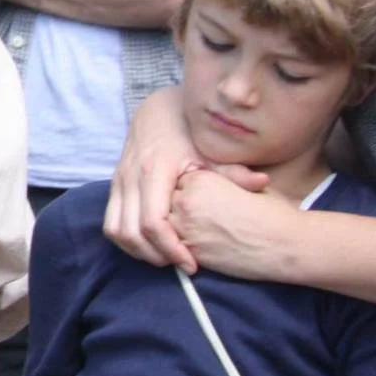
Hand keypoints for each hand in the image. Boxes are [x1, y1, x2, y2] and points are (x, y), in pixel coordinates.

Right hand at [103, 88, 269, 270]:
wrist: (159, 110)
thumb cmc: (188, 133)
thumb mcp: (211, 150)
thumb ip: (233, 171)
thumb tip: (263, 182)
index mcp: (154, 170)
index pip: (153, 222)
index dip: (170, 248)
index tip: (191, 264)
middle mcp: (130, 176)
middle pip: (130, 232)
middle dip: (154, 255)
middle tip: (181, 265)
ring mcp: (118, 180)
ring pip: (114, 230)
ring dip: (137, 250)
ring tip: (166, 257)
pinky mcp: (114, 184)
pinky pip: (111, 221)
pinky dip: (127, 238)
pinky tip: (151, 243)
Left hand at [167, 170, 303, 281]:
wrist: (286, 244)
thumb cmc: (272, 212)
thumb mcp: (243, 185)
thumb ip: (219, 182)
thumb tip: (209, 180)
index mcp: (199, 178)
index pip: (175, 182)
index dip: (185, 191)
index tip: (199, 199)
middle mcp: (186, 201)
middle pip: (164, 203)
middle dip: (173, 209)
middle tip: (195, 218)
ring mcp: (185, 227)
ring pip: (164, 226)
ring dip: (173, 229)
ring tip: (197, 232)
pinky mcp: (190, 252)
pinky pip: (172, 248)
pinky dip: (179, 248)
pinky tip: (198, 246)